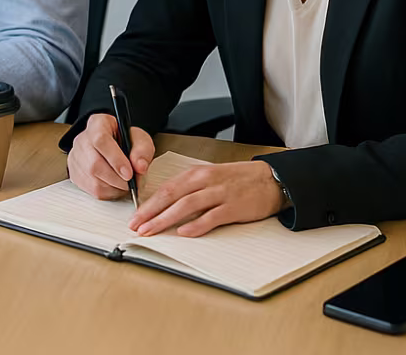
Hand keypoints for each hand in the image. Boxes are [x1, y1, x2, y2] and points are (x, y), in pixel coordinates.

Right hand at [67, 112, 154, 199]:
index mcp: (98, 124)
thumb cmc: (127, 141)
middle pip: (94, 164)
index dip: (115, 159)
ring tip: (124, 183)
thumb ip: (143, 151)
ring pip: (92, 179)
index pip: (100, 140)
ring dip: (113, 187)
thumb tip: (140, 167)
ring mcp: (75, 157)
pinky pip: (90, 189)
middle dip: (116, 178)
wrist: (116, 147)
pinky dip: (107, 192)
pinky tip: (115, 186)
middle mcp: (82, 139)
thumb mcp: (140, 140)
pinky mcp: (74, 173)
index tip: (129, 173)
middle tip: (130, 182)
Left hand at [128, 160, 286, 237]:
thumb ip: (189, 189)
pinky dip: (196, 225)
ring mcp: (219, 194)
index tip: (135, 217)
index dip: (148, 204)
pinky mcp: (233, 207)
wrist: (270, 179)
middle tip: (135, 226)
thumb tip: (165, 205)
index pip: (165, 189)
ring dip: (165, 219)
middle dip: (150, 213)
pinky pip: (211, 217)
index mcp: (196, 174)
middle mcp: (204, 181)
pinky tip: (183, 232)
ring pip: (186, 206)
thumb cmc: (237, 180)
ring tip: (151, 231)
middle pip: (171, 197)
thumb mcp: (209, 177)